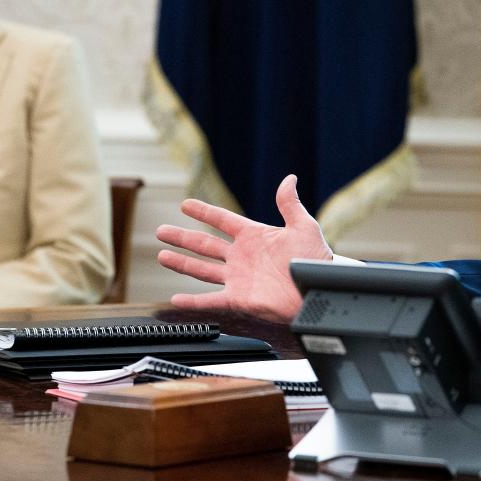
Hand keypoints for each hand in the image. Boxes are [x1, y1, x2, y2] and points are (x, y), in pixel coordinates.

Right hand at [156, 174, 331, 322]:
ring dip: (181, 263)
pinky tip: (176, 299)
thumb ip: (290, 204)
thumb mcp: (303, 227)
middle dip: (182, 237)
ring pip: (202, 269)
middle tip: (161, 230)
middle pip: (204, 244)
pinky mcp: (239, 299)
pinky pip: (211, 300)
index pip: (222, 220)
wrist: (318, 290)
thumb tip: (289, 179)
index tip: (185, 205)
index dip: (203, 212)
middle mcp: (242, 257)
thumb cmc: (316, 261)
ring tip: (162, 256)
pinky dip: (193, 301)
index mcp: (254, 236)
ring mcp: (238, 278)